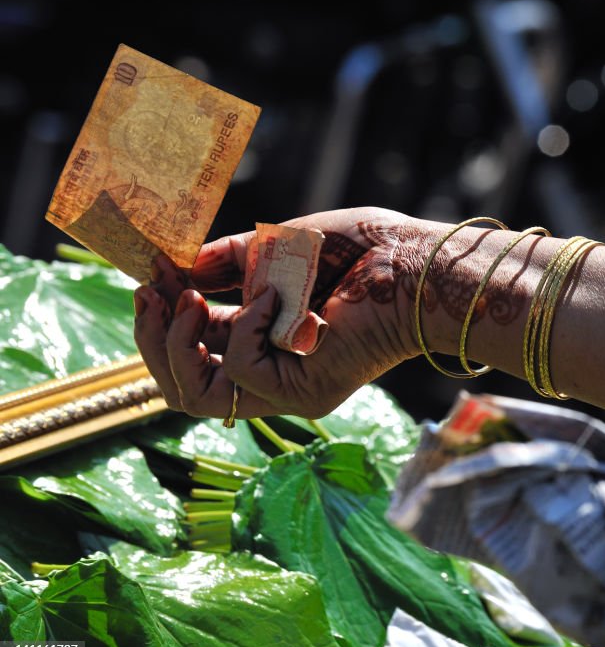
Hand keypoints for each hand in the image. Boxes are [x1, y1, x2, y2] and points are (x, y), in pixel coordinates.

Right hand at [134, 207, 446, 419]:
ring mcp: (289, 389)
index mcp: (266, 341)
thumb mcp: (274, 250)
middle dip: (154, 337)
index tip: (150, 273)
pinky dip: (246, 325)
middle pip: (183, 386)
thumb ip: (226, 264)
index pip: (193, 350)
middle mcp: (275, 374)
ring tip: (186, 299)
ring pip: (198, 396)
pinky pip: (242, 369)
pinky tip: (272, 296)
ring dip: (177, 342)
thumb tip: (176, 269)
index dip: (161, 315)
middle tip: (153, 291)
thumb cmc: (361, 250)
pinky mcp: (305, 391)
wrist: (414, 262)